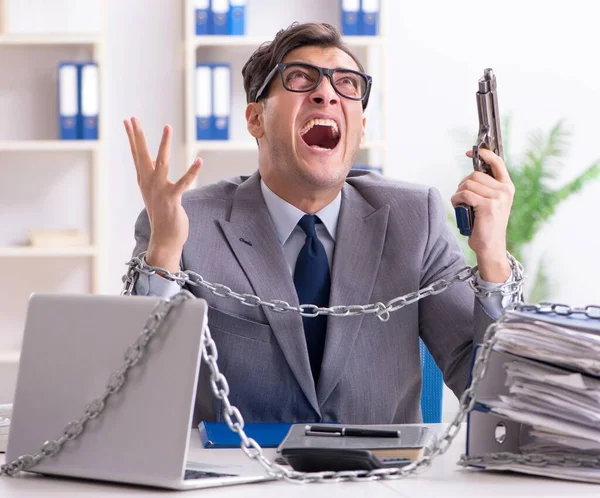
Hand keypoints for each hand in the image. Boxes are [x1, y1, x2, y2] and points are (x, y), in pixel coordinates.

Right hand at [124, 117, 201, 271]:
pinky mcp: (172, 199)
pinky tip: (199, 160)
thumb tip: (151, 166)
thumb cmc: (162, 215)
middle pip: (142, 155)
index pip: (136, 155)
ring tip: (167, 127)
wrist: (165, 239)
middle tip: (132, 118)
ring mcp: (159, 191)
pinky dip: (192, 172)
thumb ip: (153, 179)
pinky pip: (183, 183)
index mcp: (144, 180)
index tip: (127, 121)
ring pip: (162, 163)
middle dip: (138, 136)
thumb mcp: (154, 193)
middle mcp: (149, 183)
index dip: (132, 137)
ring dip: (164, 144)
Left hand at [451, 148, 514, 281]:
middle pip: (475, 175)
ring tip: (462, 205)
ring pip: (468, 184)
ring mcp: (498, 198)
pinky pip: (464, 194)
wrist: (491, 246)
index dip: (484, 154)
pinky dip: (456, 200)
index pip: (497, 162)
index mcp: (507, 187)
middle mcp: (505, 190)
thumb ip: (486, 187)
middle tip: (462, 197)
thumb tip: (471, 174)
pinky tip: (459, 207)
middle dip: (463, 184)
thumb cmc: (486, 224)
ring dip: (458, 194)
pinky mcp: (488, 206)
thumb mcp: (491, 202)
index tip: (471, 152)